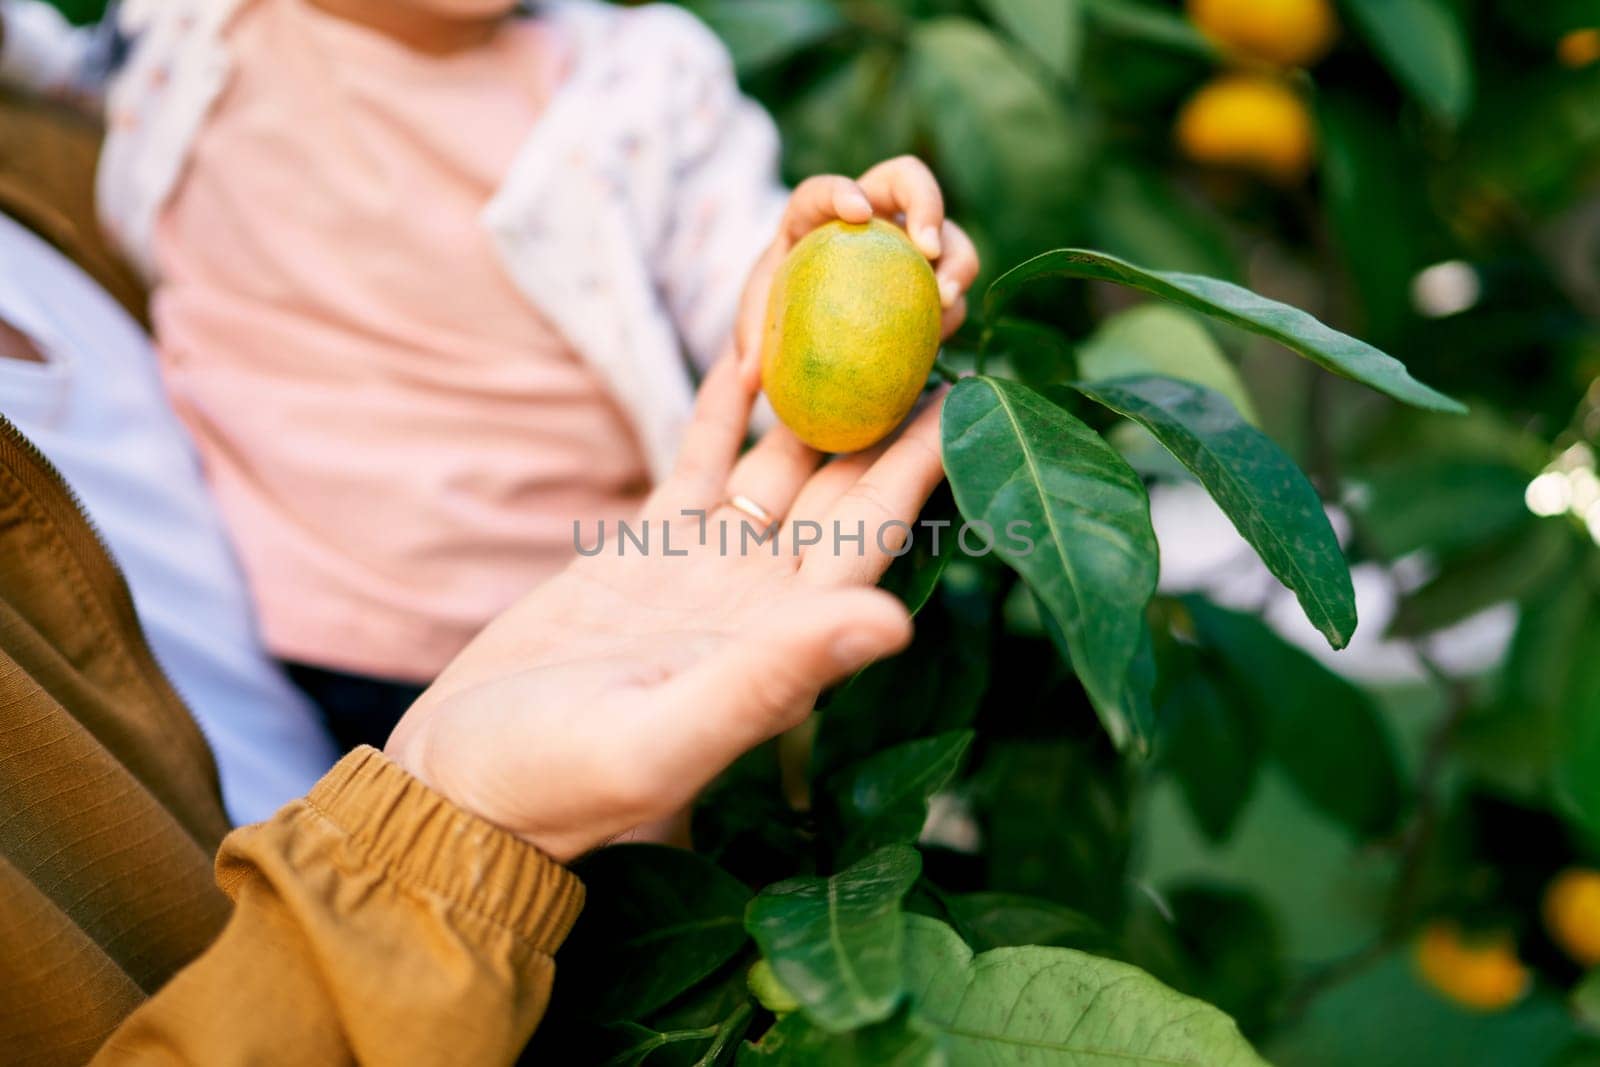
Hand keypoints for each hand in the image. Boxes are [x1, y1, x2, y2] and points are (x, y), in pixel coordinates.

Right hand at [384, 356, 948, 862]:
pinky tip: (754, 349)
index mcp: (784, 644)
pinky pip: (704, 462)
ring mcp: (706, 571)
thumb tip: (897, 623)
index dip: (922, 464)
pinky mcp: (646, 552)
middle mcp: (762, 602)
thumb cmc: (554, 784)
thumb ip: (771, 681)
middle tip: (929, 323)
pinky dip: (726, 410)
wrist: (462, 786)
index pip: (875, 536)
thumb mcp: (660, 739)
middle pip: (844, 488)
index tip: (969, 388)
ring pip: (780, 466)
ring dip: (816, 397)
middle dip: (886, 412)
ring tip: (855, 318)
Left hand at [734, 156, 980, 387]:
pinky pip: (953, 284)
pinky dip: (952, 305)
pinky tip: (941, 333)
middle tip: (929, 248)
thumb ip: (753, 340)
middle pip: (909, 181)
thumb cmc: (779, 308)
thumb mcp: (759, 319)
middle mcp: (869, 215)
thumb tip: (749, 379)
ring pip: (948, 234)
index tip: (858, 212)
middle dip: (927, 204)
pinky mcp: (930, 278)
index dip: (842, 191)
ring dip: (956, 262)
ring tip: (945, 300)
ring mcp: (906, 243)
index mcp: (814, 215)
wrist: (809, 322)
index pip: (822, 190)